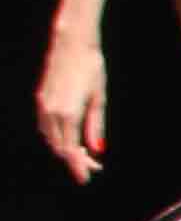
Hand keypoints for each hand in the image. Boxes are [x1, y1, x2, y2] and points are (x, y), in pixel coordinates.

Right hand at [31, 33, 97, 182]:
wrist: (71, 43)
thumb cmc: (91, 67)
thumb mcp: (99, 98)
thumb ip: (96, 125)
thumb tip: (97, 149)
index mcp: (68, 113)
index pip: (70, 150)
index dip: (78, 166)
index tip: (86, 178)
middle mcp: (51, 111)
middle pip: (59, 146)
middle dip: (74, 160)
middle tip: (92, 167)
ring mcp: (43, 104)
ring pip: (50, 137)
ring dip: (64, 148)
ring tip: (84, 154)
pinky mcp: (41, 98)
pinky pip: (45, 126)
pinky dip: (56, 136)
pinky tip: (68, 138)